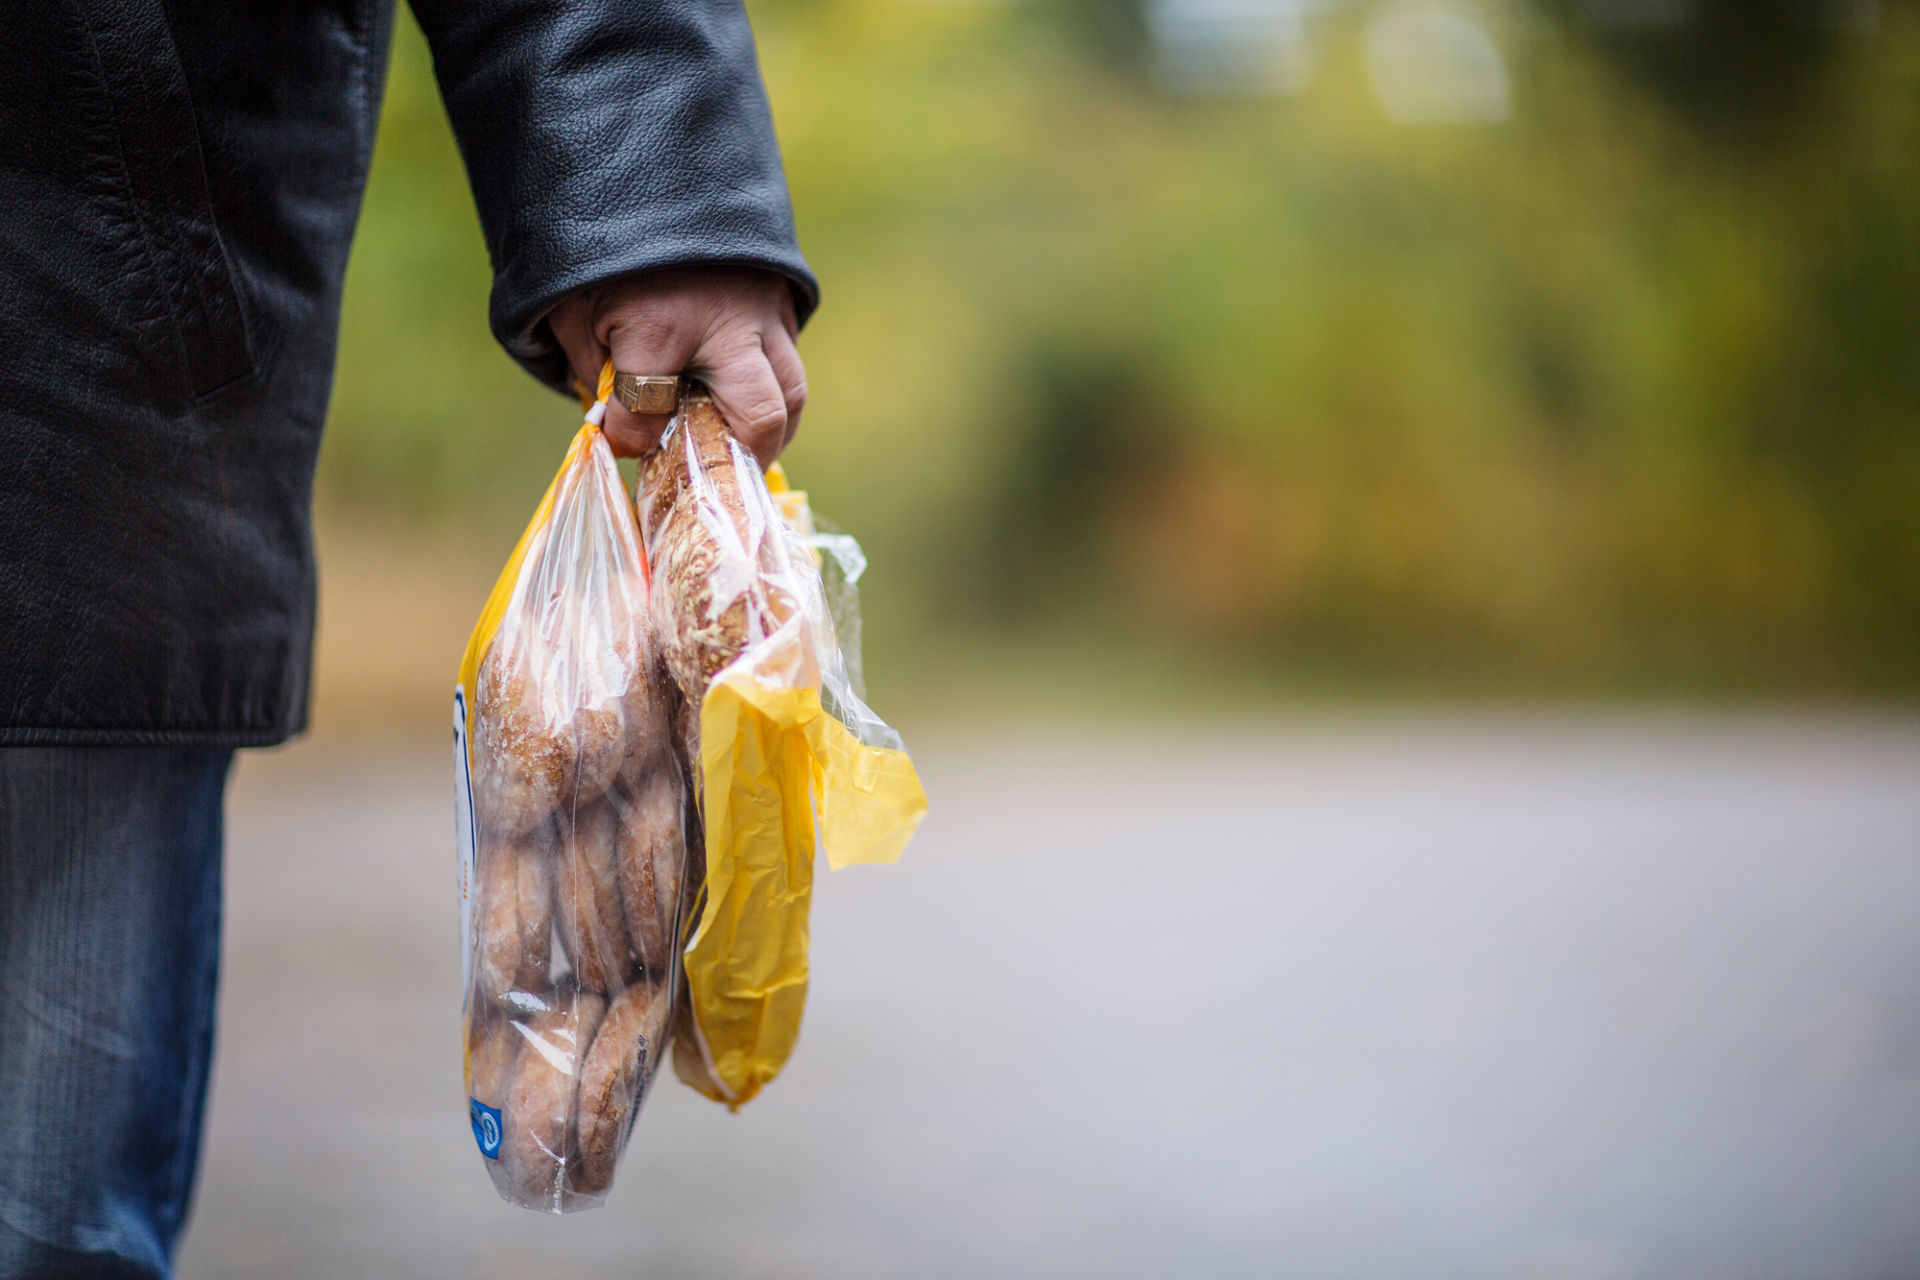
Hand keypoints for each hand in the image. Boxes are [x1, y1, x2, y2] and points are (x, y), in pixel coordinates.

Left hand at [547, 266, 805, 465]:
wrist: (651, 162)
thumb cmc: (602, 242)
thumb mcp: (572, 302)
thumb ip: (595, 368)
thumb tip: (623, 426)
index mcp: (659, 323)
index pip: (650, 414)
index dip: (628, 437)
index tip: (619, 436)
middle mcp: (725, 324)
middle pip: (760, 416)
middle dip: (740, 456)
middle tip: (715, 474)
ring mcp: (764, 311)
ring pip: (793, 393)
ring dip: (772, 432)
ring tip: (740, 449)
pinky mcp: (783, 299)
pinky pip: (791, 360)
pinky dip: (776, 392)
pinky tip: (745, 401)